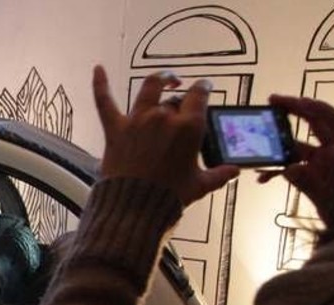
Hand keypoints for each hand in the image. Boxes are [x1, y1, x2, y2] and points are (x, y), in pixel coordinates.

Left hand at [93, 66, 238, 206]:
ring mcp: (138, 120)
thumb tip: (235, 171)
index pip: (199, 95)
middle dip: (179, 103)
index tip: (205, 87)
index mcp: (188, 127)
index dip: (203, 88)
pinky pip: (105, 101)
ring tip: (166, 79)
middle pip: (174, 100)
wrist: (136, 207)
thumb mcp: (200, 185)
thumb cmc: (169, 196)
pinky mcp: (116, 129)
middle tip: (181, 110)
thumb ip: (219, 174)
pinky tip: (98, 68)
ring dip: (160, 80)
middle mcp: (163, 117)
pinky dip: (100, 84)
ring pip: (149, 88)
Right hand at [261, 95, 333, 237]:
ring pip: (300, 146)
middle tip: (272, 102)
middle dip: (294, 112)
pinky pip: (295, 166)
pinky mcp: (317, 176)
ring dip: (279, 145)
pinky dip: (279, 169)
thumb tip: (287, 168)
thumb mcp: (331, 200)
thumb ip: (309, 182)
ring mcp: (327, 164)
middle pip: (316, 124)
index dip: (315, 108)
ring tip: (259, 141)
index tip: (293, 101)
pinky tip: (263, 178)